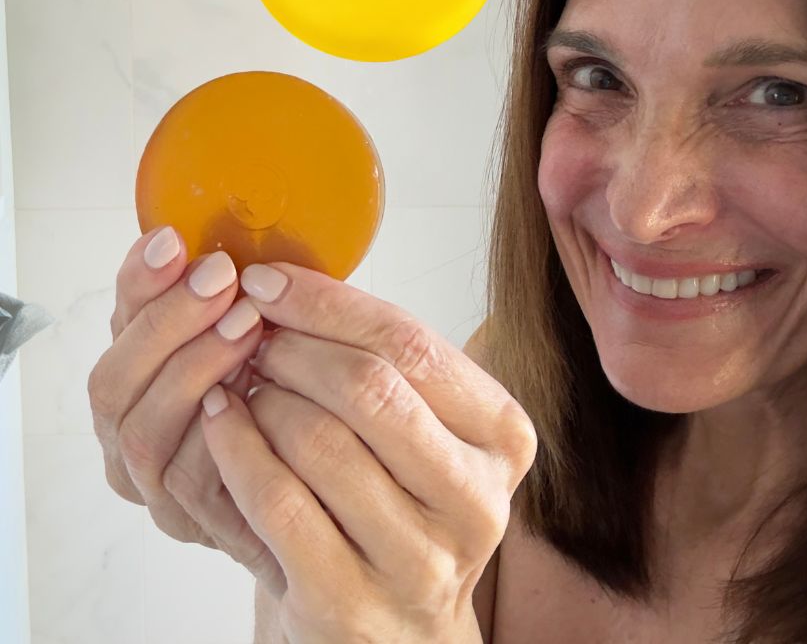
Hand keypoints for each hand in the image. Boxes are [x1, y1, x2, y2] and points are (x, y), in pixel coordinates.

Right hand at [87, 227, 287, 595]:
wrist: (333, 479)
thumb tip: (234, 234)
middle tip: (221, 279)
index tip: (175, 242)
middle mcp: (134, 429)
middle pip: (113, 382)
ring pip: (143, 431)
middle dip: (166, 323)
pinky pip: (191, 482)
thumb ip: (241, 292)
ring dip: (193, 370)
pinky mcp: (200, 522)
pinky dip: (220, 434)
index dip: (140, 282)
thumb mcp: (272, 325)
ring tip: (246, 325)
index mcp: (143, 373)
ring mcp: (159, 482)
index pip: (120, 324)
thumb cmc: (296, 388)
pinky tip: (256, 395)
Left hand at [199, 261, 536, 643]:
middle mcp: (476, 499)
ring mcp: (418, 559)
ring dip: (262, 396)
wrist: (398, 628)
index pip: (412, 344)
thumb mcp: (423, 426)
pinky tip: (221, 421)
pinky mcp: (351, 603)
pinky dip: (237, 449)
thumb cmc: (403, 501)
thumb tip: (289, 284)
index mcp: (504, 435)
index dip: (331, 304)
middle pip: (370, 388)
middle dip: (293, 347)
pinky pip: (279, 502)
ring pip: (320, 441)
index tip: (270, 278)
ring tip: (240, 379)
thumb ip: (388, 362)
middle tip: (249, 332)